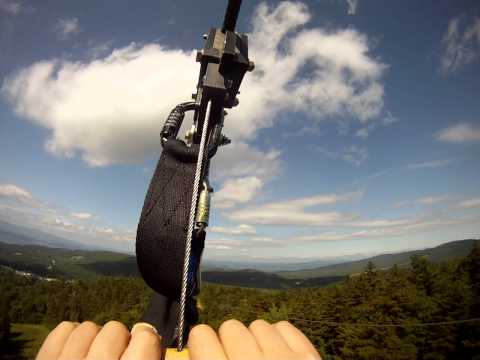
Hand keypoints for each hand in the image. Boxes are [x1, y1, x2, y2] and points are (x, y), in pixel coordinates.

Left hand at [36, 321, 161, 359]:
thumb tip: (155, 340)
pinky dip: (70, 340)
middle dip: (119, 343)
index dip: (147, 342)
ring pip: (89, 328)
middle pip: (115, 329)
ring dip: (94, 342)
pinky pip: (64, 330)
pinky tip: (75, 355)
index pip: (145, 336)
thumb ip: (152, 359)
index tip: (144, 350)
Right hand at [188, 319, 320, 359]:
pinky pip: (284, 327)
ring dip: (256, 342)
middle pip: (231, 326)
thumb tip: (188, 350)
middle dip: (231, 343)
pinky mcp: (309, 358)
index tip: (207, 353)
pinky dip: (280, 340)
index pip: (200, 335)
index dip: (202, 345)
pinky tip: (280, 357)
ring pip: (258, 325)